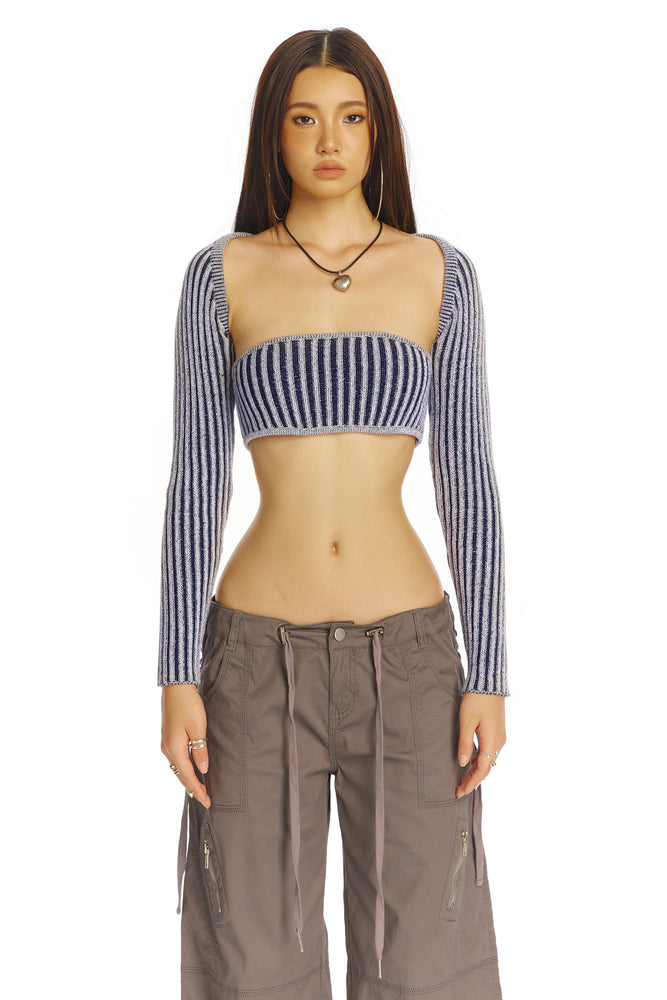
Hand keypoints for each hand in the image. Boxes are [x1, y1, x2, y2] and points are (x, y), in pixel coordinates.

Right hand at [161, 684, 210, 807]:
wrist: (176, 687)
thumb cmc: (188, 705)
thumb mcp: (198, 727)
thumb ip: (200, 750)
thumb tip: (203, 770)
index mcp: (175, 748)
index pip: (188, 776)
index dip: (198, 790)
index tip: (207, 802)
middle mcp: (167, 749)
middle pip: (180, 775)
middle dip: (193, 788)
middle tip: (205, 800)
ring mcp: (166, 744)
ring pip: (177, 768)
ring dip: (188, 779)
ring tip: (199, 789)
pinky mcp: (168, 738)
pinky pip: (176, 759)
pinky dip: (184, 769)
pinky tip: (191, 770)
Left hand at [455, 692, 505, 797]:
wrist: (489, 683)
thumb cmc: (476, 700)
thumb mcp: (466, 722)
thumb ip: (465, 744)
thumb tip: (463, 764)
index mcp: (492, 741)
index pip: (483, 769)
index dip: (471, 782)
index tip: (461, 792)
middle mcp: (499, 742)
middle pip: (487, 767)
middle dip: (473, 779)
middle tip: (459, 789)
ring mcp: (500, 736)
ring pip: (489, 759)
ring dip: (477, 770)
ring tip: (463, 778)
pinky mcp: (498, 731)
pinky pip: (490, 751)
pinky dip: (481, 760)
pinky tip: (471, 761)